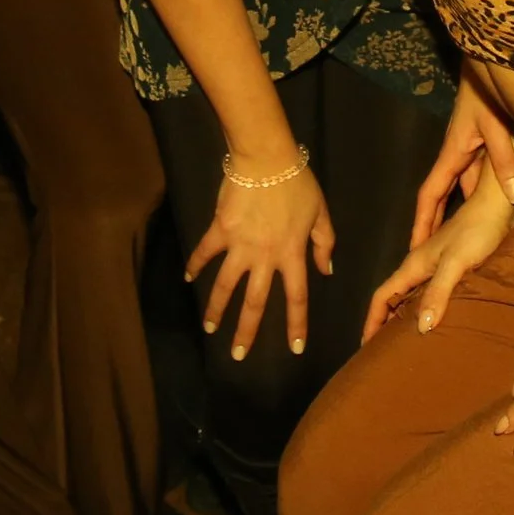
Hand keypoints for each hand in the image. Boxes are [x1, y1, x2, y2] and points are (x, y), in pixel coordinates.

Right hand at [185, 162, 334, 361]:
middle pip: (255, 301)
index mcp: (292, 254)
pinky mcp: (220, 230)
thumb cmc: (298, 183)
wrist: (266, 159)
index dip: (296, 325)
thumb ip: (324, 243)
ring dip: (216, 309)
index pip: (296, 297)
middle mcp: (265, 257)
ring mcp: (240, 245)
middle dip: (246, 331)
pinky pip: (205, 252)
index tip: (295, 348)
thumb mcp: (320, 212)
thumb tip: (326, 271)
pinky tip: (187, 278)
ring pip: (226, 285)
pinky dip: (195, 265)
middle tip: (238, 355)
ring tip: (209, 328)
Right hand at [366, 171, 513, 341]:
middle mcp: (421, 266)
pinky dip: (427, 311)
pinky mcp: (454, 269)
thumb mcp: (456, 263)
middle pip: (394, 297)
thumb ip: (438, 292)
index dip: (372, 319)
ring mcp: (437, 267)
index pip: (383, 295)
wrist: (498, 208)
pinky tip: (437, 324)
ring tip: (407, 344)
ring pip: (412, 297)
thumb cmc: (477, 232)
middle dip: (384, 323)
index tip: (365, 346)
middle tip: (383, 353)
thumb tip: (420, 327)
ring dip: (405, 318)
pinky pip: (432, 295)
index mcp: (415, 264)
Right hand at [410, 80, 513, 248]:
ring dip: (467, 207)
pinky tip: (502, 203)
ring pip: (467, 184)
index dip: (422, 223)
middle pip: (445, 195)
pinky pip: (483, 172)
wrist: (495, 59)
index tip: (413, 249)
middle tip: (438, 255)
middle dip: (439, 224)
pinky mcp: (486, 139)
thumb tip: (512, 198)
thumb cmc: (490, 90)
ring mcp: (471, 146)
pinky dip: (487, 190)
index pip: (431, 195)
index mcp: (452, 152)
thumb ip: (504, 161)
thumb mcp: (498, 127)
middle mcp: (458, 152)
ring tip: (471, 238)